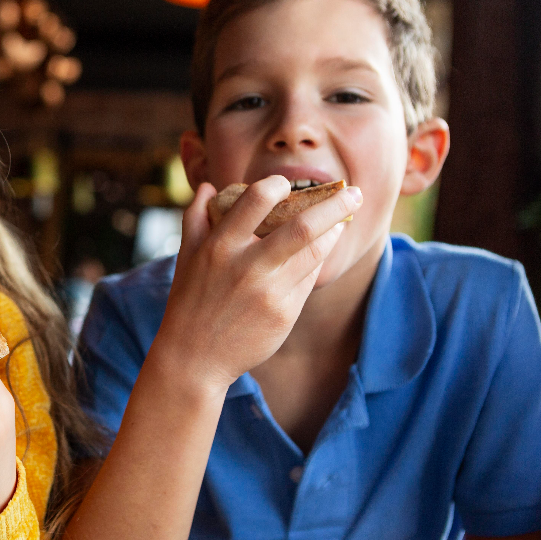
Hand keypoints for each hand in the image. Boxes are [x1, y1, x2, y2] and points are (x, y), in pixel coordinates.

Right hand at [155, 175, 361, 392]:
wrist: (194, 357)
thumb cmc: (188, 301)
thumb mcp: (185, 257)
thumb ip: (196, 217)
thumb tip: (211, 186)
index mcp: (220, 246)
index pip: (256, 200)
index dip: (277, 185)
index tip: (286, 183)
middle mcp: (247, 267)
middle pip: (303, 227)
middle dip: (335, 206)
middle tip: (355, 192)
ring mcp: (269, 292)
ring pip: (314, 253)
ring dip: (334, 232)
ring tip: (342, 221)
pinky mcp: (285, 314)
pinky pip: (309, 279)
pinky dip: (317, 260)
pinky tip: (321, 250)